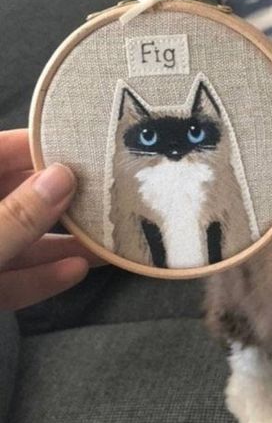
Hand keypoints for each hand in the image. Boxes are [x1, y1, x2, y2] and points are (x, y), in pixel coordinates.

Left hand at [0, 129, 102, 310]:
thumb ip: (16, 216)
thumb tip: (63, 177)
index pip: (2, 152)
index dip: (43, 145)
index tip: (88, 144)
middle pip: (19, 196)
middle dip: (64, 198)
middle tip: (109, 191)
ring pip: (21, 240)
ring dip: (63, 242)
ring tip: (108, 237)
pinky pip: (12, 278)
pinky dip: (42, 276)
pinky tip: (77, 270)